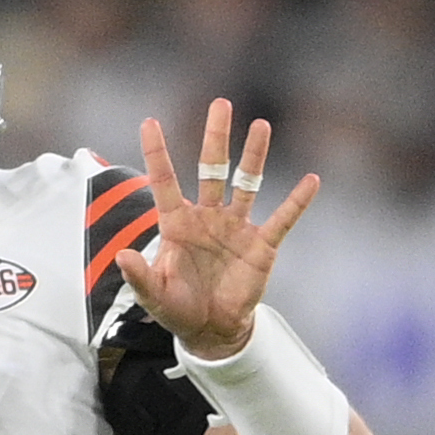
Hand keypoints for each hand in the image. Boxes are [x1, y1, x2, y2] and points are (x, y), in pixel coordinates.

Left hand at [123, 99, 320, 359]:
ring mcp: (236, 228)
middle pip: (213, 168)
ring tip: (261, 125)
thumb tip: (122, 257)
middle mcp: (208, 217)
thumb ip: (139, 276)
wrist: (212, 330)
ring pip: (247, 183)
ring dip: (254, 156)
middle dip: (216, 137)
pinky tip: (311, 180)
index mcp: (178, 223)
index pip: (166, 181)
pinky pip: (282, 218)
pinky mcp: (262, 245)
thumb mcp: (154, 295)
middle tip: (220, 104)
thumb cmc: (178, 309)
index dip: (158, 153)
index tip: (149, 121)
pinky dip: (297, 201)